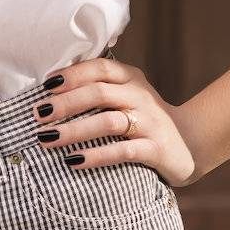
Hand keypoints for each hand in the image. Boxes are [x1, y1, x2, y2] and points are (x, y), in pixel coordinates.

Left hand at [33, 54, 195, 188]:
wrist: (191, 142)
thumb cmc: (144, 117)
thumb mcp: (127, 95)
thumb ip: (99, 87)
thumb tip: (50, 90)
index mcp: (131, 78)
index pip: (100, 68)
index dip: (72, 75)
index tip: (45, 85)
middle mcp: (141, 96)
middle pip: (99, 93)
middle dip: (65, 104)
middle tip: (38, 115)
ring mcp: (150, 122)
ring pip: (108, 122)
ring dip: (74, 130)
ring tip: (46, 138)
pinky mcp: (155, 149)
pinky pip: (123, 151)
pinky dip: (96, 155)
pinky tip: (73, 161)